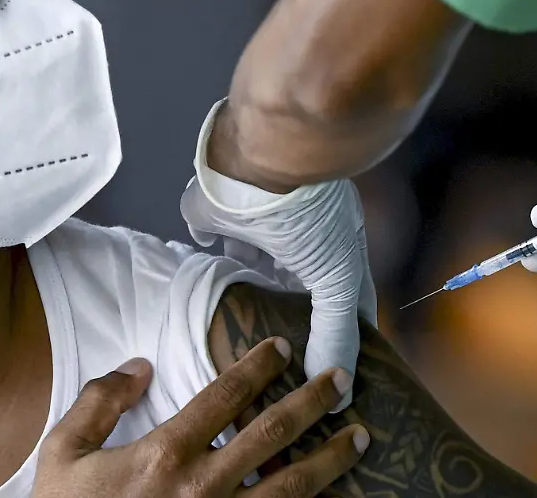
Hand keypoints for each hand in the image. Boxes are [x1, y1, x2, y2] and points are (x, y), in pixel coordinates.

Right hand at [33, 339, 369, 497]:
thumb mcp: (64, 451)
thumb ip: (101, 401)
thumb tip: (140, 366)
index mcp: (164, 453)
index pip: (224, 396)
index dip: (258, 366)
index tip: (283, 347)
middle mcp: (202, 487)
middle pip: (272, 433)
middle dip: (311, 401)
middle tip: (340, 379)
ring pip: (292, 487)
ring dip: (330, 458)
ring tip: (359, 436)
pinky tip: (336, 495)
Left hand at [181, 100, 377, 408]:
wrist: (261, 153)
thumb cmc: (308, 213)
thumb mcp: (333, 276)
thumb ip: (335, 329)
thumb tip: (339, 384)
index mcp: (332, 247)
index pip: (342, 298)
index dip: (340, 329)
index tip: (332, 369)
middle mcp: (295, 234)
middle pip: (291, 283)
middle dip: (285, 314)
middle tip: (274, 362)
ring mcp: (253, 221)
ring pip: (249, 262)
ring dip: (243, 288)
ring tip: (230, 334)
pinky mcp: (214, 211)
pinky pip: (208, 238)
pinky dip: (204, 259)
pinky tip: (194, 284)